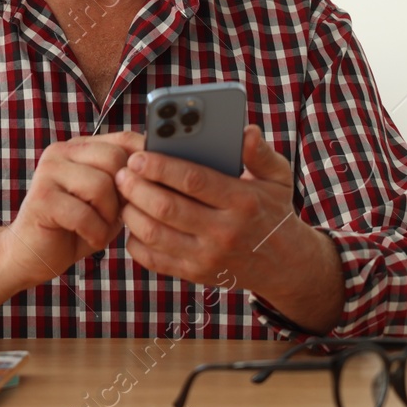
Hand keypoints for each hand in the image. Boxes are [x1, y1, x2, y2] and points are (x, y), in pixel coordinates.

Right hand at [2, 131, 143, 288]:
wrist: (32, 255)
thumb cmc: (76, 227)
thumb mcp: (109, 201)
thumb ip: (128, 181)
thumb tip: (163, 170)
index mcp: (81, 147)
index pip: (124, 138)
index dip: (147, 161)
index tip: (158, 186)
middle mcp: (62, 151)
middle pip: (115, 159)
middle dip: (124, 194)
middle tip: (116, 216)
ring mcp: (48, 172)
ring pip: (101, 185)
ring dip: (109, 216)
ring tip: (100, 229)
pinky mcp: (41, 198)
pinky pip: (84, 214)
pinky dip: (95, 233)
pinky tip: (90, 239)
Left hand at [116, 125, 299, 289]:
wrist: (284, 265)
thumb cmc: (272, 210)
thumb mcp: (277, 178)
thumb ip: (259, 153)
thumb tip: (245, 131)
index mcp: (242, 201)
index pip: (194, 181)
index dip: (161, 167)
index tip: (138, 156)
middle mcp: (224, 231)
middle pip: (167, 208)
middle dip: (136, 188)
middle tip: (122, 173)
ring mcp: (208, 257)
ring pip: (155, 235)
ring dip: (131, 212)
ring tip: (124, 194)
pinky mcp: (196, 275)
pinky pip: (154, 260)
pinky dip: (135, 241)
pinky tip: (134, 223)